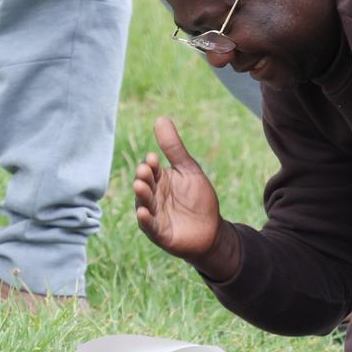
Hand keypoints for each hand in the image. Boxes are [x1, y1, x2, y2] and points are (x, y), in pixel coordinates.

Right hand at [133, 117, 238, 279]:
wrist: (211, 230)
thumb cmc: (197, 199)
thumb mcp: (188, 170)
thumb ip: (174, 148)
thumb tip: (160, 118)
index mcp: (160, 180)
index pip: (152, 169)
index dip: (152, 164)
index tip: (154, 157)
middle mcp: (153, 197)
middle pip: (146, 185)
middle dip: (145, 178)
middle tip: (144, 170)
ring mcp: (155, 215)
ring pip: (145, 204)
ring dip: (142, 195)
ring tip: (140, 185)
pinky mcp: (159, 233)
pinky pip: (150, 226)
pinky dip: (145, 220)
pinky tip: (142, 213)